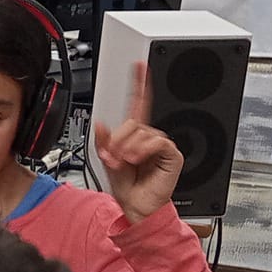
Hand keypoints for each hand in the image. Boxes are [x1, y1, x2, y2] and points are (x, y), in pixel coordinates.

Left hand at [93, 61, 183, 224]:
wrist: (138, 206)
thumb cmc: (126, 187)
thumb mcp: (107, 161)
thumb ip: (103, 142)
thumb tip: (100, 124)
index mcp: (133, 135)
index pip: (137, 104)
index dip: (139, 83)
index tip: (139, 66)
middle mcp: (148, 137)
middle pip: (132, 120)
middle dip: (118, 139)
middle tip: (114, 157)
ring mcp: (160, 144)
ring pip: (141, 131)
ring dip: (128, 147)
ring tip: (125, 162)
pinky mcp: (171, 153)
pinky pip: (157, 141)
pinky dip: (144, 150)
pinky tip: (138, 160)